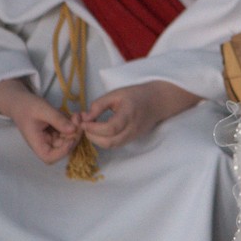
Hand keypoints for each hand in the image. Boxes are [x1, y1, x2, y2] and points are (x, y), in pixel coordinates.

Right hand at [0, 78, 79, 163]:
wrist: (20, 101)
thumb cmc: (27, 106)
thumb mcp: (42, 109)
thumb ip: (57, 119)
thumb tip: (73, 130)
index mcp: (36, 142)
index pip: (49, 157)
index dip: (62, 152)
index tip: (71, 138)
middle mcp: (44, 143)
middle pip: (62, 148)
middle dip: (73, 135)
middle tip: (78, 120)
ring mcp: (50, 138)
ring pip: (67, 139)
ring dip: (75, 129)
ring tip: (77, 115)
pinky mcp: (55, 131)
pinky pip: (67, 131)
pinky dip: (73, 124)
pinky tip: (75, 115)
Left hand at [79, 81, 199, 148]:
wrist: (156, 102)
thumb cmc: (136, 95)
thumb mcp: (116, 94)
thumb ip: (99, 105)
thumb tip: (85, 117)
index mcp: (129, 113)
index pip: (110, 128)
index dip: (94, 128)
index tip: (83, 121)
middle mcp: (132, 128)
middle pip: (110, 142)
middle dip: (92, 136)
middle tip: (84, 126)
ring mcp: (133, 136)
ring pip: (111, 146)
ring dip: (96, 140)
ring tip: (90, 129)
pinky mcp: (131, 140)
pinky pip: (115, 145)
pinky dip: (103, 141)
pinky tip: (99, 132)